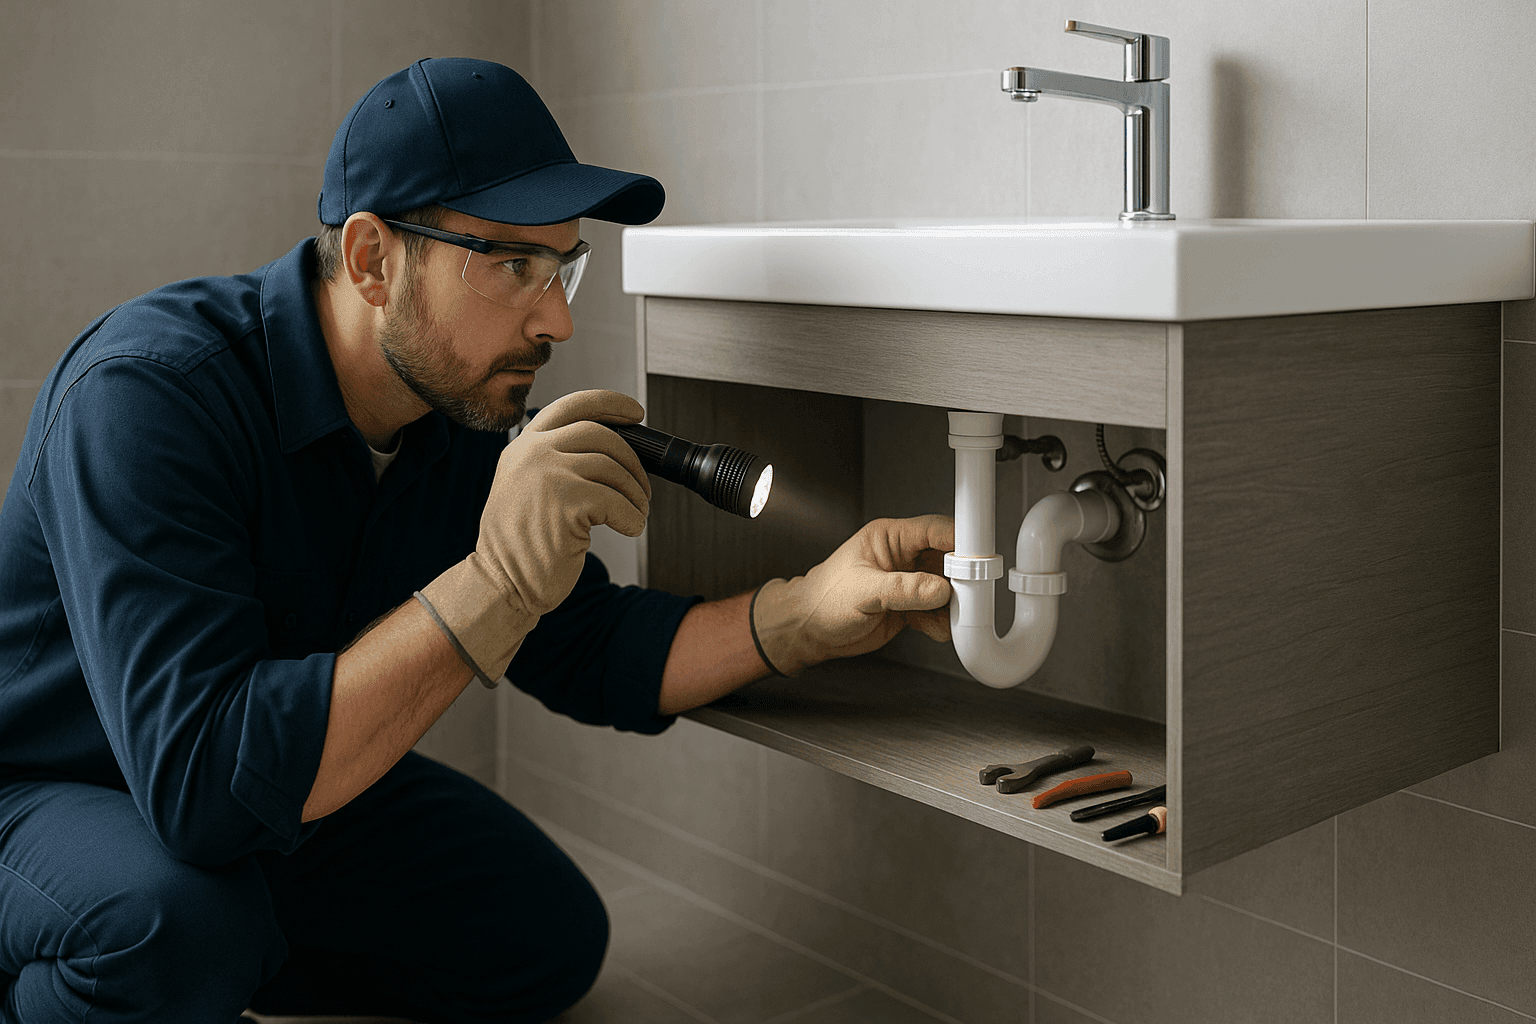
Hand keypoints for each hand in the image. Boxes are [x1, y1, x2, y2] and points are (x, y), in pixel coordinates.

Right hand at [420, 389, 651, 681]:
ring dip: (635, 494)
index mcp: (524, 446)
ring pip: (614, 469)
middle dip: (632, 462)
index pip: (573, 405)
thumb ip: (556, 461)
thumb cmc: (520, 546)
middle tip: (641, 488)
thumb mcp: (527, 488)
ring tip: (635, 514)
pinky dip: (632, 517)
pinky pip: (618, 502)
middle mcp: (533, 453)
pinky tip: (628, 528)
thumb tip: (611, 451)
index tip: (635, 412)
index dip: (610, 404)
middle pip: (602, 435)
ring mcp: (547, 475)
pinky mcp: (566, 503)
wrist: (501, 584)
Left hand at [751, 514, 953, 675]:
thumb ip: (903, 589)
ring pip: (947, 588)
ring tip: (950, 619)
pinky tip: (936, 629)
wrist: (809, 630)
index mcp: (889, 538)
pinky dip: (943, 622)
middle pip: (949, 560)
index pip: (934, 530)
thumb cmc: (822, 600)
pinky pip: (939, 611)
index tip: (976, 558)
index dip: (959, 541)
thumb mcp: (862, 591)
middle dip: (960, 579)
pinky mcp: (911, 606)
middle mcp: (903, 557)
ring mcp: (909, 582)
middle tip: (968, 596)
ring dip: (953, 605)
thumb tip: (939, 590)